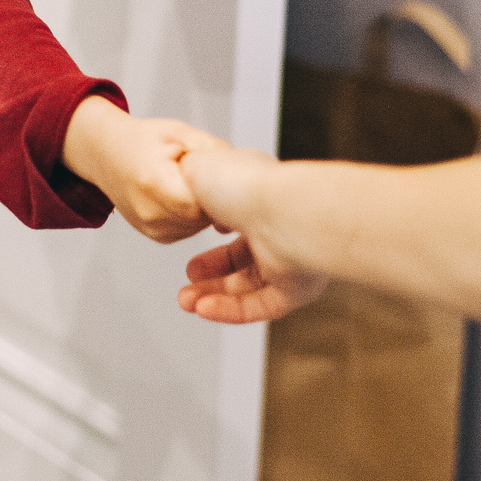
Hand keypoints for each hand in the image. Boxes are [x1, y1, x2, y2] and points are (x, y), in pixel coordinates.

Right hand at [62, 96, 217, 242]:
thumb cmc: (140, 141)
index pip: (200, 202)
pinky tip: (185, 194)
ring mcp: (151, 227)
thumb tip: (237, 168)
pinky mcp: (156, 235)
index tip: (221, 176)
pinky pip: (189, 230)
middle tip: (209, 176)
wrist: (106, 154)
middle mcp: (150, 212)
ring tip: (191, 183)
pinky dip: (193, 215)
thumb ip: (210, 149)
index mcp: (154, 182)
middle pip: (202, 217)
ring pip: (199, 226)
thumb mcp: (180, 132)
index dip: (216, 190)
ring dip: (204, 207)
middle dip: (213, 198)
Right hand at [174, 143, 327, 322]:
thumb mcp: (199, 170)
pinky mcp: (297, 288)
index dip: (210, 233)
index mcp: (261, 197)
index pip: (236, 219)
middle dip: (210, 274)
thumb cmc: (248, 185)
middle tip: (188, 279)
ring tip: (187, 301)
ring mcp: (289, 258)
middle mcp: (279, 227)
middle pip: (243, 260)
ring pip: (250, 287)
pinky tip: (204, 309)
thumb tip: (184, 193)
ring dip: (214, 296)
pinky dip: (230, 310)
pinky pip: (261, 306)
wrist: (280, 212)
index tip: (186, 240)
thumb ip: (190, 182)